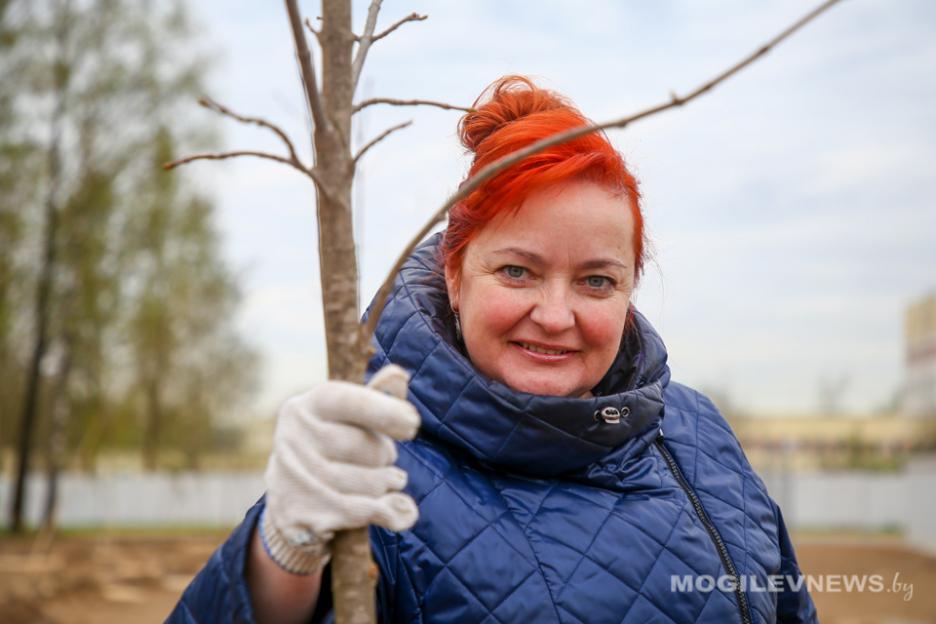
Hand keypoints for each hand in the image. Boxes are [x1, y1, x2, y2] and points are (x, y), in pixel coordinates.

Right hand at [261, 365, 420, 574]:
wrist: (288, 501)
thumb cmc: (329, 450)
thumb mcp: (344, 419)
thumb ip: (374, 399)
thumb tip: (399, 375)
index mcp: (305, 407)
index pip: (354, 402)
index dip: (388, 412)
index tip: (412, 424)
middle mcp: (294, 439)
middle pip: (370, 448)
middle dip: (386, 456)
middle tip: (382, 459)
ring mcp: (295, 479)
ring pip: (372, 483)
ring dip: (389, 484)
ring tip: (387, 481)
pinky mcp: (302, 514)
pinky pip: (365, 512)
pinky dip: (389, 513)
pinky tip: (396, 511)